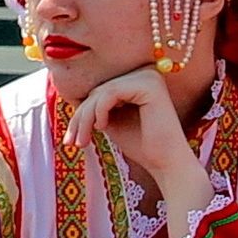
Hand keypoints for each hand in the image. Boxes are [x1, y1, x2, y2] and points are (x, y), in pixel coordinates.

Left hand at [63, 67, 193, 181]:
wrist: (166, 164)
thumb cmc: (142, 146)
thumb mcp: (112, 122)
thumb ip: (97, 108)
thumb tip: (73, 98)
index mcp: (140, 80)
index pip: (102, 90)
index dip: (82, 113)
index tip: (70, 139)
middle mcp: (147, 73)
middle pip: (100, 89)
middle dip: (81, 117)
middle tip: (71, 142)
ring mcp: (149, 76)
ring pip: (102, 91)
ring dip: (86, 117)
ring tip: (83, 141)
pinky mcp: (149, 85)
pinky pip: (111, 93)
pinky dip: (99, 111)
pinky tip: (103, 127)